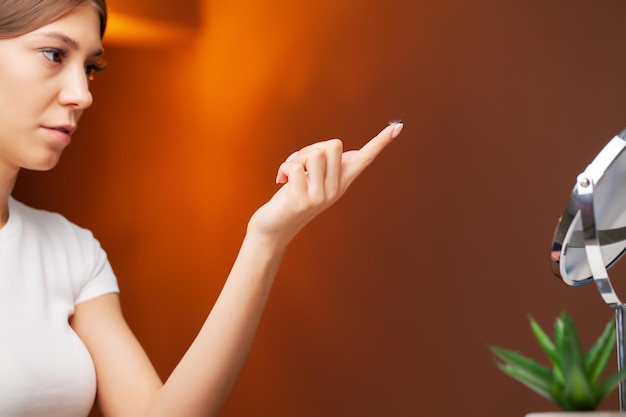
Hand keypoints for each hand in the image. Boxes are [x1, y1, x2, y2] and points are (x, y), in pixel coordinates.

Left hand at [247, 121, 403, 246]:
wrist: (274, 227)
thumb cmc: (292, 197)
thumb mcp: (314, 180)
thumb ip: (327, 164)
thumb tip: (343, 148)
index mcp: (341, 182)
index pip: (364, 158)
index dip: (380, 142)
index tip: (398, 126)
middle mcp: (335, 190)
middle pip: (333, 145)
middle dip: (312, 148)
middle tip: (300, 166)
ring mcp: (320, 196)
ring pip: (315, 154)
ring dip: (297, 159)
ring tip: (291, 176)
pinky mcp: (302, 201)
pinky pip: (295, 168)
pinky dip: (284, 170)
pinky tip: (282, 183)